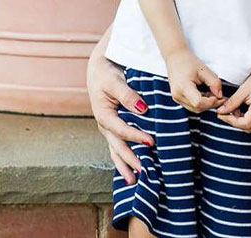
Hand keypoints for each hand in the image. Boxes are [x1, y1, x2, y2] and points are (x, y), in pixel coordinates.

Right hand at [87, 53, 152, 185]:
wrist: (99, 70)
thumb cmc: (107, 75)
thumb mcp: (116, 82)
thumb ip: (129, 96)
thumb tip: (143, 109)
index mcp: (104, 115)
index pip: (121, 129)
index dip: (135, 136)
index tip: (151, 142)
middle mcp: (104, 125)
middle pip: (117, 147)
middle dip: (129, 160)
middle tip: (143, 173)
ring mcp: (108, 129)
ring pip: (116, 151)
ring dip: (125, 165)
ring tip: (134, 181)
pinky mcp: (113, 128)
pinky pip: (118, 146)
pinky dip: (124, 158)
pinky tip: (132, 168)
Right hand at [164, 49, 223, 112]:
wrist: (175, 58)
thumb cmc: (189, 62)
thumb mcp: (204, 70)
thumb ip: (214, 82)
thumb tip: (220, 95)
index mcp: (183, 87)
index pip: (198, 102)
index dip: (211, 102)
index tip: (220, 97)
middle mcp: (178, 95)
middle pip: (197, 108)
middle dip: (211, 104)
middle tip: (221, 96)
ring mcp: (176, 98)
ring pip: (195, 109)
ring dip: (206, 104)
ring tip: (213, 93)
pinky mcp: (178, 99)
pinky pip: (191, 106)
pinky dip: (201, 103)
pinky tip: (206, 94)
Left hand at [217, 70, 250, 132]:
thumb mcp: (243, 90)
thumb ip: (232, 103)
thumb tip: (221, 111)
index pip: (244, 123)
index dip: (230, 121)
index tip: (221, 115)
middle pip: (248, 128)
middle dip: (235, 122)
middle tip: (226, 112)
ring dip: (241, 122)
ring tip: (235, 110)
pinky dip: (247, 120)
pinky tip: (242, 110)